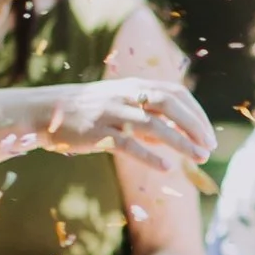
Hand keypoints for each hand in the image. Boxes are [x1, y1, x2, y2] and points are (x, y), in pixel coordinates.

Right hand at [21, 76, 214, 178]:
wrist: (45, 111)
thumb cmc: (86, 111)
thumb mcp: (119, 106)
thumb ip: (146, 118)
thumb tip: (174, 134)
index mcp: (133, 86)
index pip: (176, 93)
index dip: (197, 113)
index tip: (209, 135)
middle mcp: (125, 95)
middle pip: (169, 104)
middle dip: (195, 126)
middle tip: (209, 148)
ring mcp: (112, 113)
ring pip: (154, 124)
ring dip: (181, 142)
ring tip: (199, 158)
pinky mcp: (98, 133)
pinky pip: (129, 144)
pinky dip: (150, 156)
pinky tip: (167, 168)